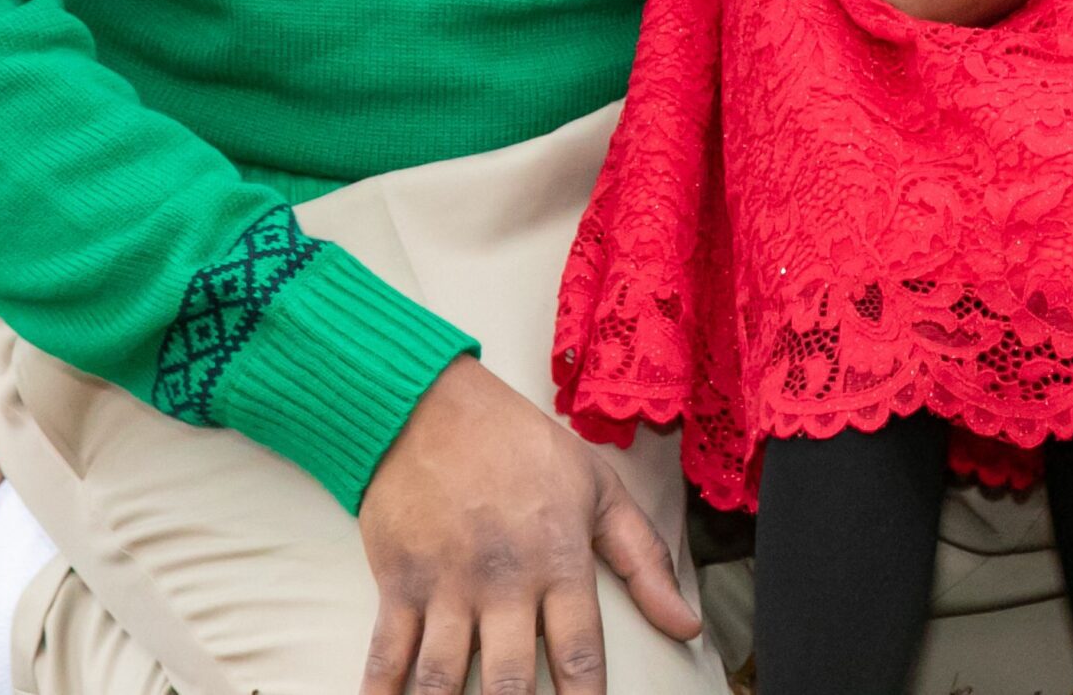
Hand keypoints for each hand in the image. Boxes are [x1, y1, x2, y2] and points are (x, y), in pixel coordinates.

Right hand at [357, 355, 698, 694]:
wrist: (434, 406)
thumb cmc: (524, 447)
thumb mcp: (599, 489)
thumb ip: (645, 559)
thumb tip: (686, 623)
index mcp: (560, 558)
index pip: (582, 653)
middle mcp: (505, 580)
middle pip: (511, 681)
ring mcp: (447, 585)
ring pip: (442, 681)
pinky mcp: (398, 584)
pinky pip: (386, 659)